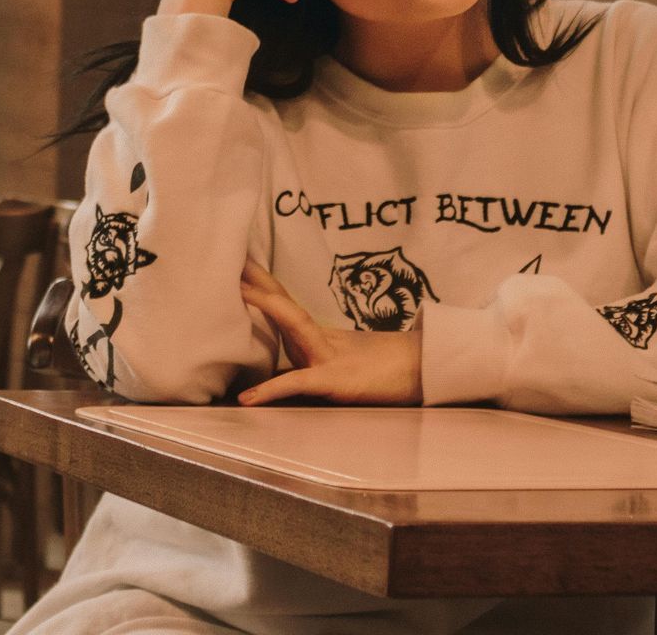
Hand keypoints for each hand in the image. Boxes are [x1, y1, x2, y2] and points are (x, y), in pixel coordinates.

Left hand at [237, 260, 423, 405]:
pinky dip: (272, 389)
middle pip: (285, 305)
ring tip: (238, 291)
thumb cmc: (387, 369)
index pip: (286, 305)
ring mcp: (329, 357)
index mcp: (321, 336)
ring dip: (266, 306)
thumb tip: (289, 360)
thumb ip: (319, 355)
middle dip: (258, 282)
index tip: (240, 264)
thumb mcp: (346, 359)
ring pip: (293, 326)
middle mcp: (322, 340)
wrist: (424, 373)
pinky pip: (298, 384)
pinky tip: (248, 398)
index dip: (263, 284)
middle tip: (231, 257)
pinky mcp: (335, 381)